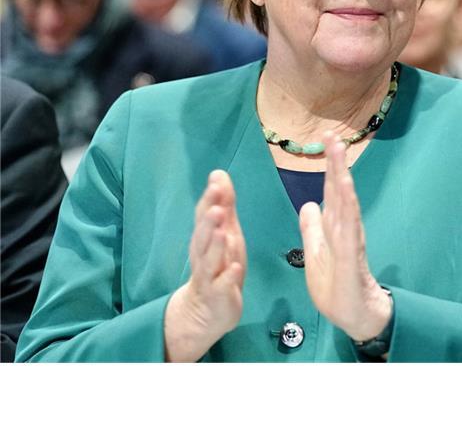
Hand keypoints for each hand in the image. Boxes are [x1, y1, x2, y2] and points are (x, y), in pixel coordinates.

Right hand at [164, 170, 246, 361]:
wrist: (205, 310)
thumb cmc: (218, 265)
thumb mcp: (225, 232)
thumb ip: (224, 204)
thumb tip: (219, 173)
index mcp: (206, 238)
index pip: (205, 215)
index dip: (211, 199)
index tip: (217, 180)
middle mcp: (204, 255)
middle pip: (204, 237)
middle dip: (209, 221)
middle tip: (216, 205)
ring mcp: (210, 276)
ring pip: (210, 260)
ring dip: (216, 246)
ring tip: (223, 232)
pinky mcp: (219, 295)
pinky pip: (223, 286)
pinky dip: (228, 277)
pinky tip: (236, 267)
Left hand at [299, 133, 390, 341]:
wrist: (355, 315)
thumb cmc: (336, 287)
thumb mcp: (315, 254)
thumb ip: (312, 230)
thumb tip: (308, 204)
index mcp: (334, 227)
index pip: (331, 191)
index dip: (328, 167)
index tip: (326, 141)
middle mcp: (344, 227)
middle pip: (339, 189)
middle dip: (335, 162)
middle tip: (332, 134)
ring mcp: (350, 238)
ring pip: (346, 201)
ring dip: (342, 175)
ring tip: (339, 151)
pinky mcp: (351, 253)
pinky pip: (349, 224)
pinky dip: (347, 204)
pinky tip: (344, 187)